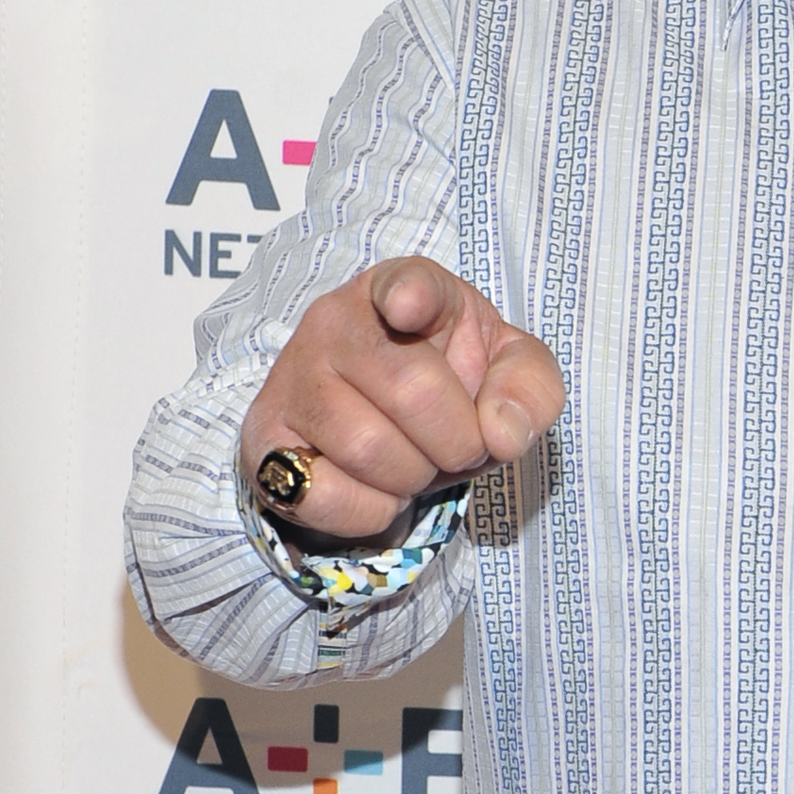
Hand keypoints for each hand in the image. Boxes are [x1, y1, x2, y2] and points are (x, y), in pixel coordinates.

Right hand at [241, 256, 565, 541]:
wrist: (388, 429)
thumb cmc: (452, 387)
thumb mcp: (509, 372)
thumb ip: (529, 388)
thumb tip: (500, 433)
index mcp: (405, 288)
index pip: (405, 283)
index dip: (411, 295)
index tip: (409, 308)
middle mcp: (336, 321)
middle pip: (412, 391)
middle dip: (457, 441)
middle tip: (458, 445)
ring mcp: (292, 377)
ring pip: (367, 449)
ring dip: (413, 477)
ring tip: (414, 461)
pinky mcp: (264, 437)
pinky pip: (323, 495)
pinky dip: (369, 510)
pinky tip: (375, 487)